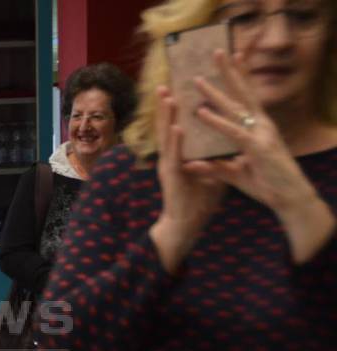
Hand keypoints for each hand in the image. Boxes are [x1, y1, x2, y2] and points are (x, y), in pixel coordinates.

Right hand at [149, 85, 226, 273]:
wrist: (185, 225)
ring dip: (166, 117)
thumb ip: (215, 159)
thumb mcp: (210, 174)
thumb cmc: (196, 202)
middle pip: (168, 126)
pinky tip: (177, 128)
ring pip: (167, 137)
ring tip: (168, 97)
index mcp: (179, 156)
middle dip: (166, 106)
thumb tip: (227, 147)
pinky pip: (175, 156)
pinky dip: (176, 142)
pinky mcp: (172, 178)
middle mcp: (171, 158)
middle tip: (164, 84)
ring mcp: (169, 167)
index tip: (177, 89)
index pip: (177, 127)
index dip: (177, 110)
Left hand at [185, 50, 335, 260]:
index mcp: (259, 129)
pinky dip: (216, 121)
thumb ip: (216, 167)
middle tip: (216, 52)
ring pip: (235, 108)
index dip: (239, 78)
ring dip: (214, 93)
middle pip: (242, 94)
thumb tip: (195, 164)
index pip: (246, 98)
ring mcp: (261, 134)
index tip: (231, 59)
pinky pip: (233, 131)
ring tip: (196, 80)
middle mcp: (262, 126)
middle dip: (228, 73)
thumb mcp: (236, 174)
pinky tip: (201, 113)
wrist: (289, 200)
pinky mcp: (258, 148)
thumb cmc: (268, 185)